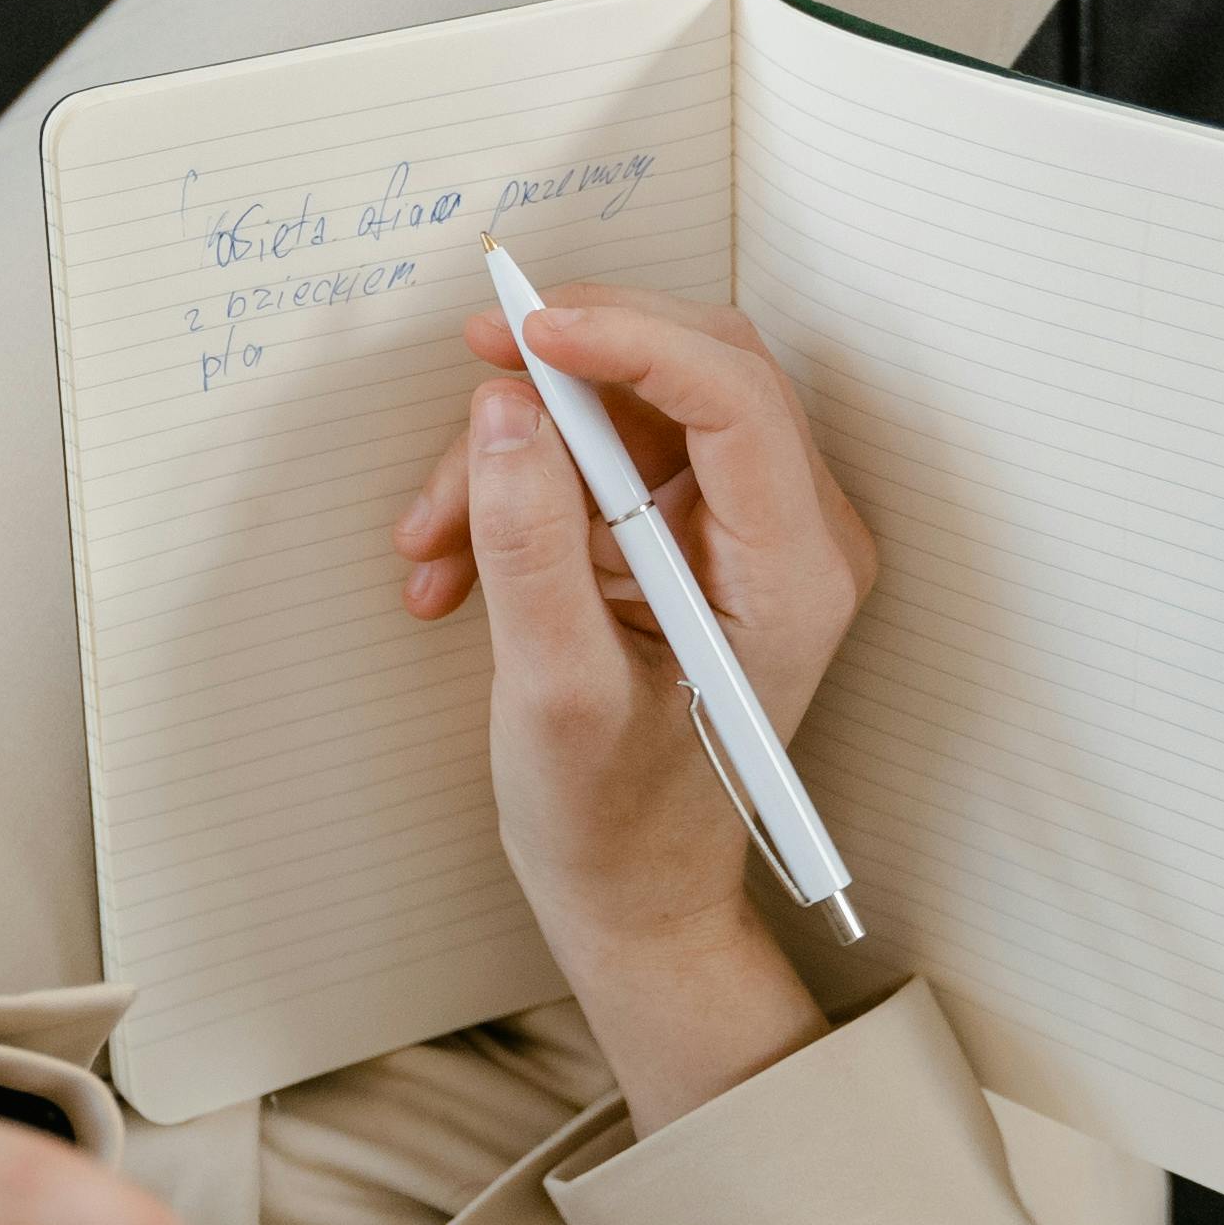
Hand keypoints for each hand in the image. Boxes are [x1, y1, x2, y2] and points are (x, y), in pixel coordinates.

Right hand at [388, 284, 868, 1122]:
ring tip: (430, 543)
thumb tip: (502, 407)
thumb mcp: (553, 691)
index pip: (734, 395)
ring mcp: (743, 529)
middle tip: (469, 372)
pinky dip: (519, 487)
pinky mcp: (690, 534)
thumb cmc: (614, 822)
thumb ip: (528, 542)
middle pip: (692, 368)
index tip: (525, 332)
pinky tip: (453, 565)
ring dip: (517, 448)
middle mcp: (792, 533)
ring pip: (631, 407)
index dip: (627, 338)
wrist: (632, 892)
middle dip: (564, 372)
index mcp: (793, 574)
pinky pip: (604, 456)